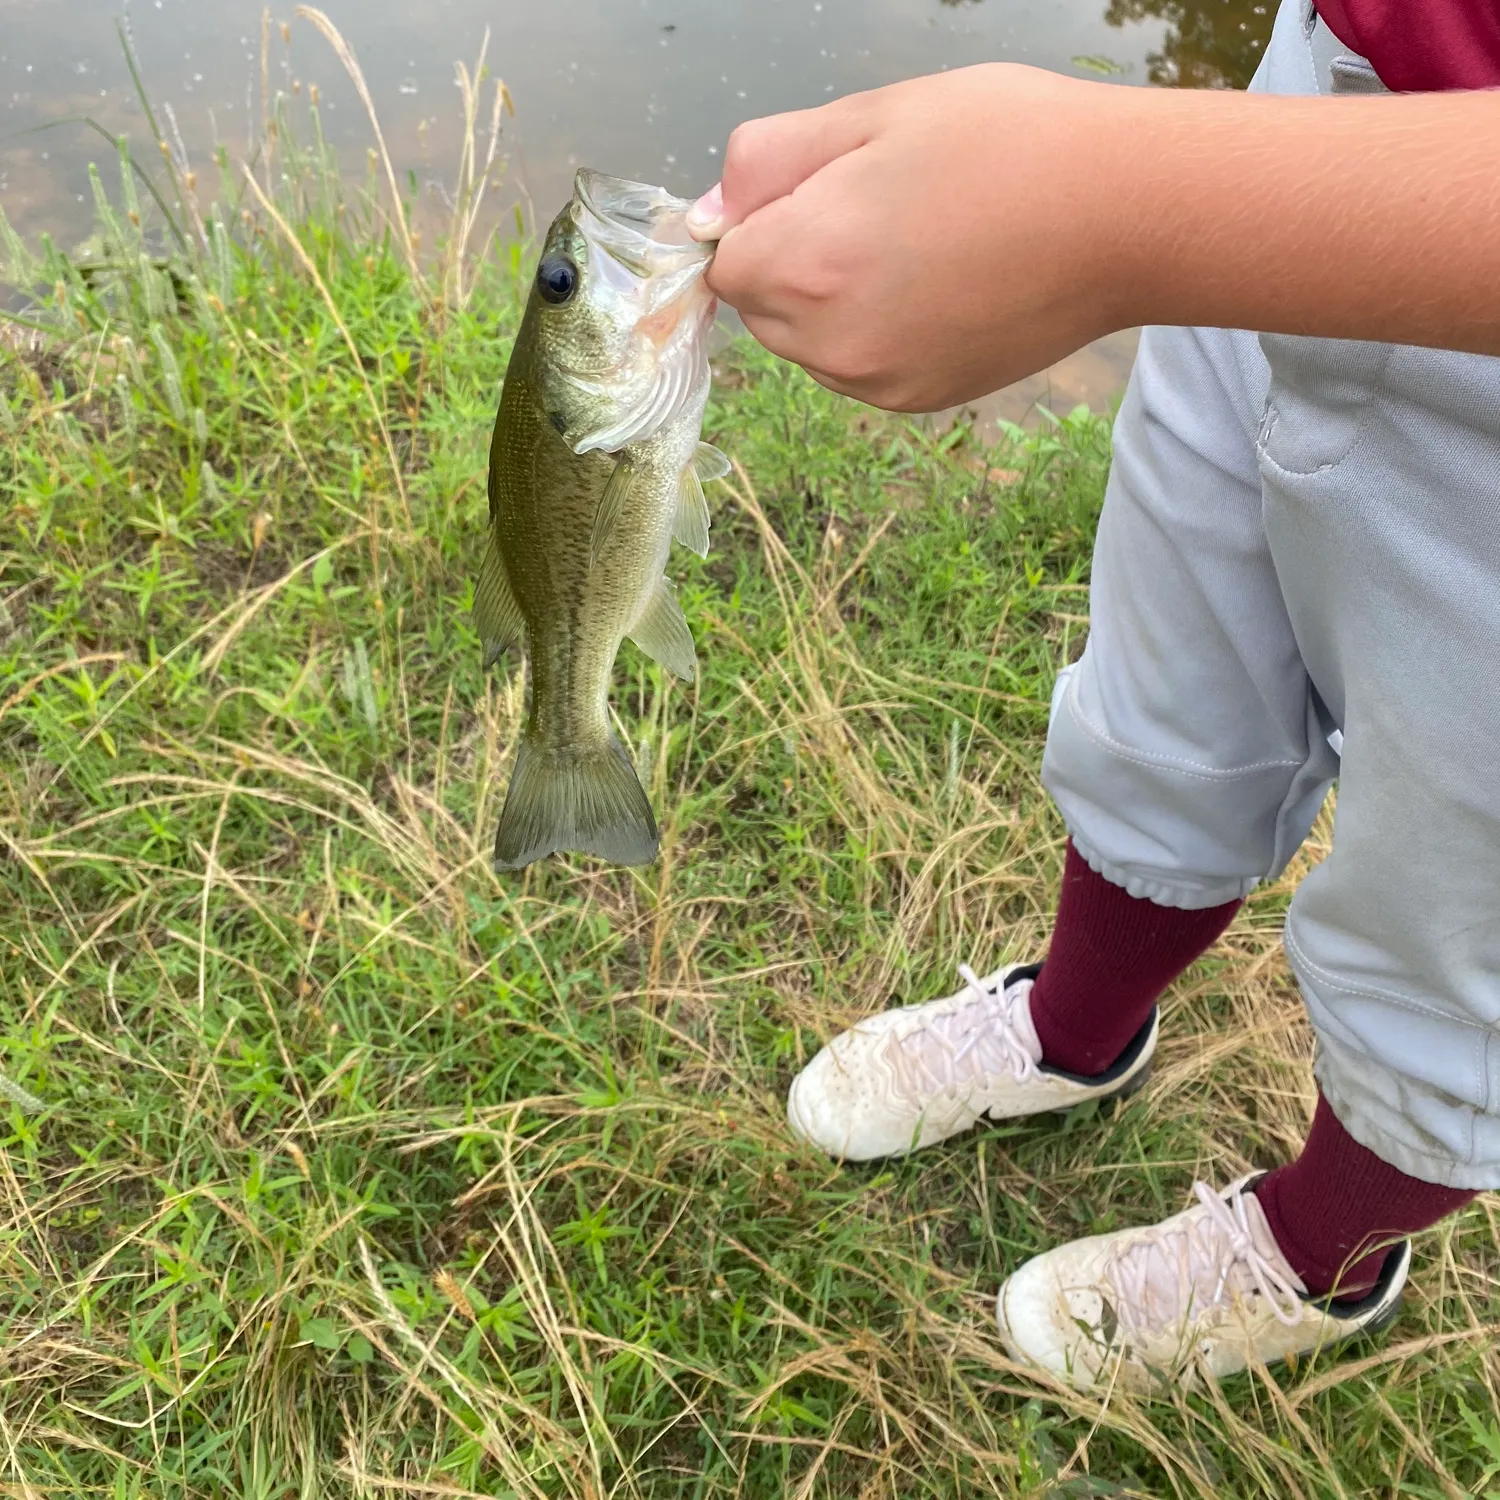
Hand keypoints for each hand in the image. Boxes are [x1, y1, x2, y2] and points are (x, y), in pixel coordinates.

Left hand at [692, 70, 1499, 406]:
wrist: (1119, 216)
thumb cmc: (1003, 142)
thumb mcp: (871, 116)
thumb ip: (769, 163)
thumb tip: (707, 214)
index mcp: (804, 265)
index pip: (724, 263)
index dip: (761, 218)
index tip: (820, 188)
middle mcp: (829, 345)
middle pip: (762, 309)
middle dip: (794, 261)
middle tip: (880, 206)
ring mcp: (875, 382)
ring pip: (810, 344)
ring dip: (834, 301)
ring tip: (919, 244)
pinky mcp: (917, 401)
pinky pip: (861, 367)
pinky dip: (878, 332)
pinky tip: (941, 286)